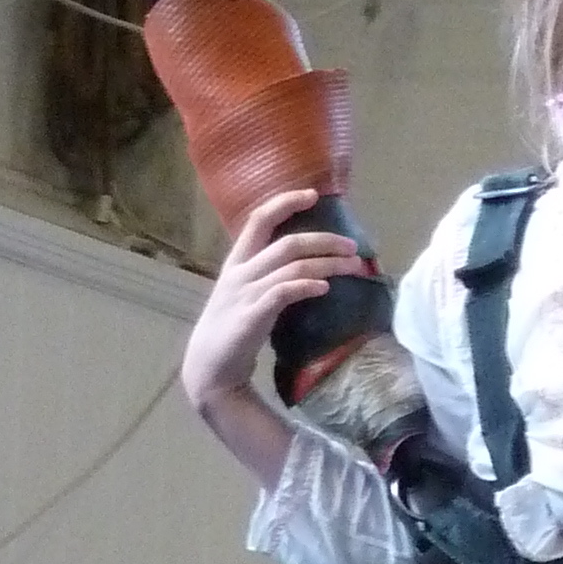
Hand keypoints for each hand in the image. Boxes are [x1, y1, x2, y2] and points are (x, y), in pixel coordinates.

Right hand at [181, 186, 367, 414]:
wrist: (209, 368)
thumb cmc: (232, 330)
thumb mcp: (245, 293)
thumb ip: (268, 275)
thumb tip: (306, 264)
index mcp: (237, 262)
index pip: (258, 219)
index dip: (284, 202)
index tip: (312, 194)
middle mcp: (240, 273)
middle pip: (287, 243)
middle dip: (324, 240)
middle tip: (353, 245)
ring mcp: (245, 293)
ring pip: (293, 266)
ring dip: (328, 264)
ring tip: (353, 266)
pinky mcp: (252, 316)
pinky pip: (284, 292)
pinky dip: (307, 286)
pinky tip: (325, 288)